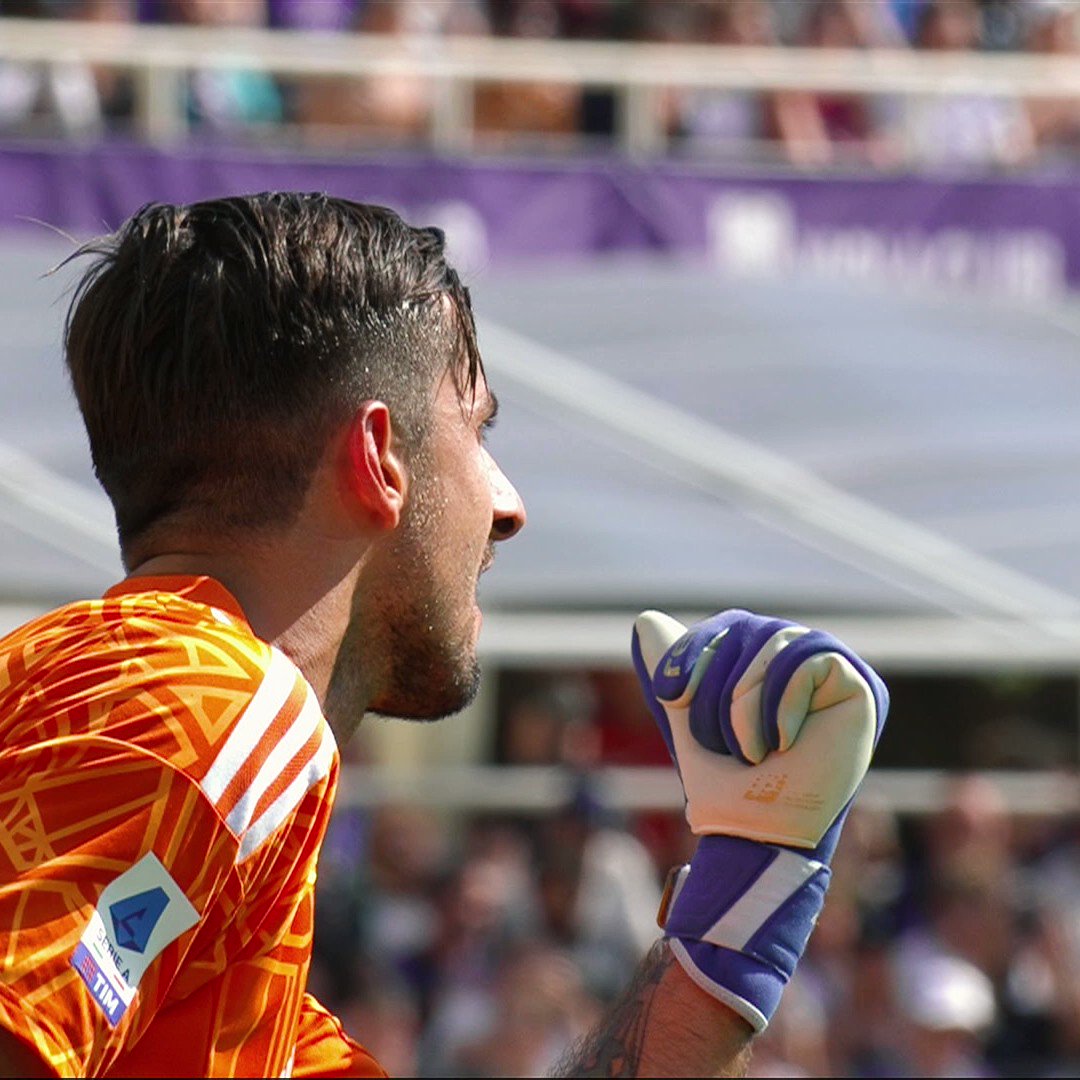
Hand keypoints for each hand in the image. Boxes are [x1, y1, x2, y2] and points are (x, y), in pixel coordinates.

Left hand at [632, 608, 887, 1030]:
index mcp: (766, 660)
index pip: (728, 626)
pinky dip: (781, 703)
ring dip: (746, 700)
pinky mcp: (858, 687)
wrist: (751, 831)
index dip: (692, 653)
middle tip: (725, 742)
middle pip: (748, 629)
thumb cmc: (723, 781)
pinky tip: (783, 743)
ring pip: (777, 640)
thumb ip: (674, 664)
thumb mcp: (686, 712)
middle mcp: (801, 659)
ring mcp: (831, 672)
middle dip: (718, 687)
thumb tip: (646, 619)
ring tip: (750, 749)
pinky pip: (809, 659)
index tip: (669, 694)